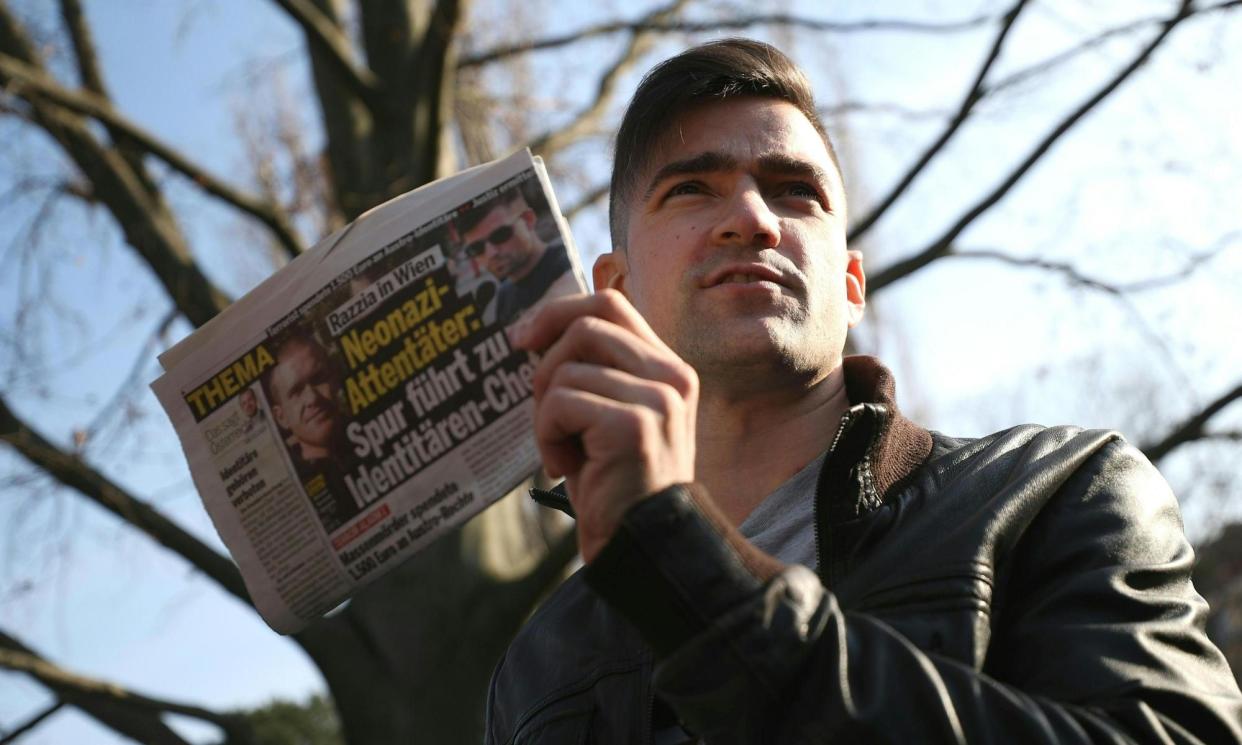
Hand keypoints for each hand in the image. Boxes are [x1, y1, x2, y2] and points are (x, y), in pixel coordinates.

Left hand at [514, 290, 697, 561]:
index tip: (523, 340)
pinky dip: (547, 436)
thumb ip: (593, 371)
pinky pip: (560, 402)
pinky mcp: (634, 424)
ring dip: (545, 415)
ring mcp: (657, 399)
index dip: (559, 312)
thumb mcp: (608, 416)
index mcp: (667, 368)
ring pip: (565, 370)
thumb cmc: (615, 486)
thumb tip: (534, 332)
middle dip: (546, 365)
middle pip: (586, 325)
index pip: (610, 305)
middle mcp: (672, 376)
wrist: (641, 548)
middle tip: (545, 414)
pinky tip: (567, 467)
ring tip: (564, 452)